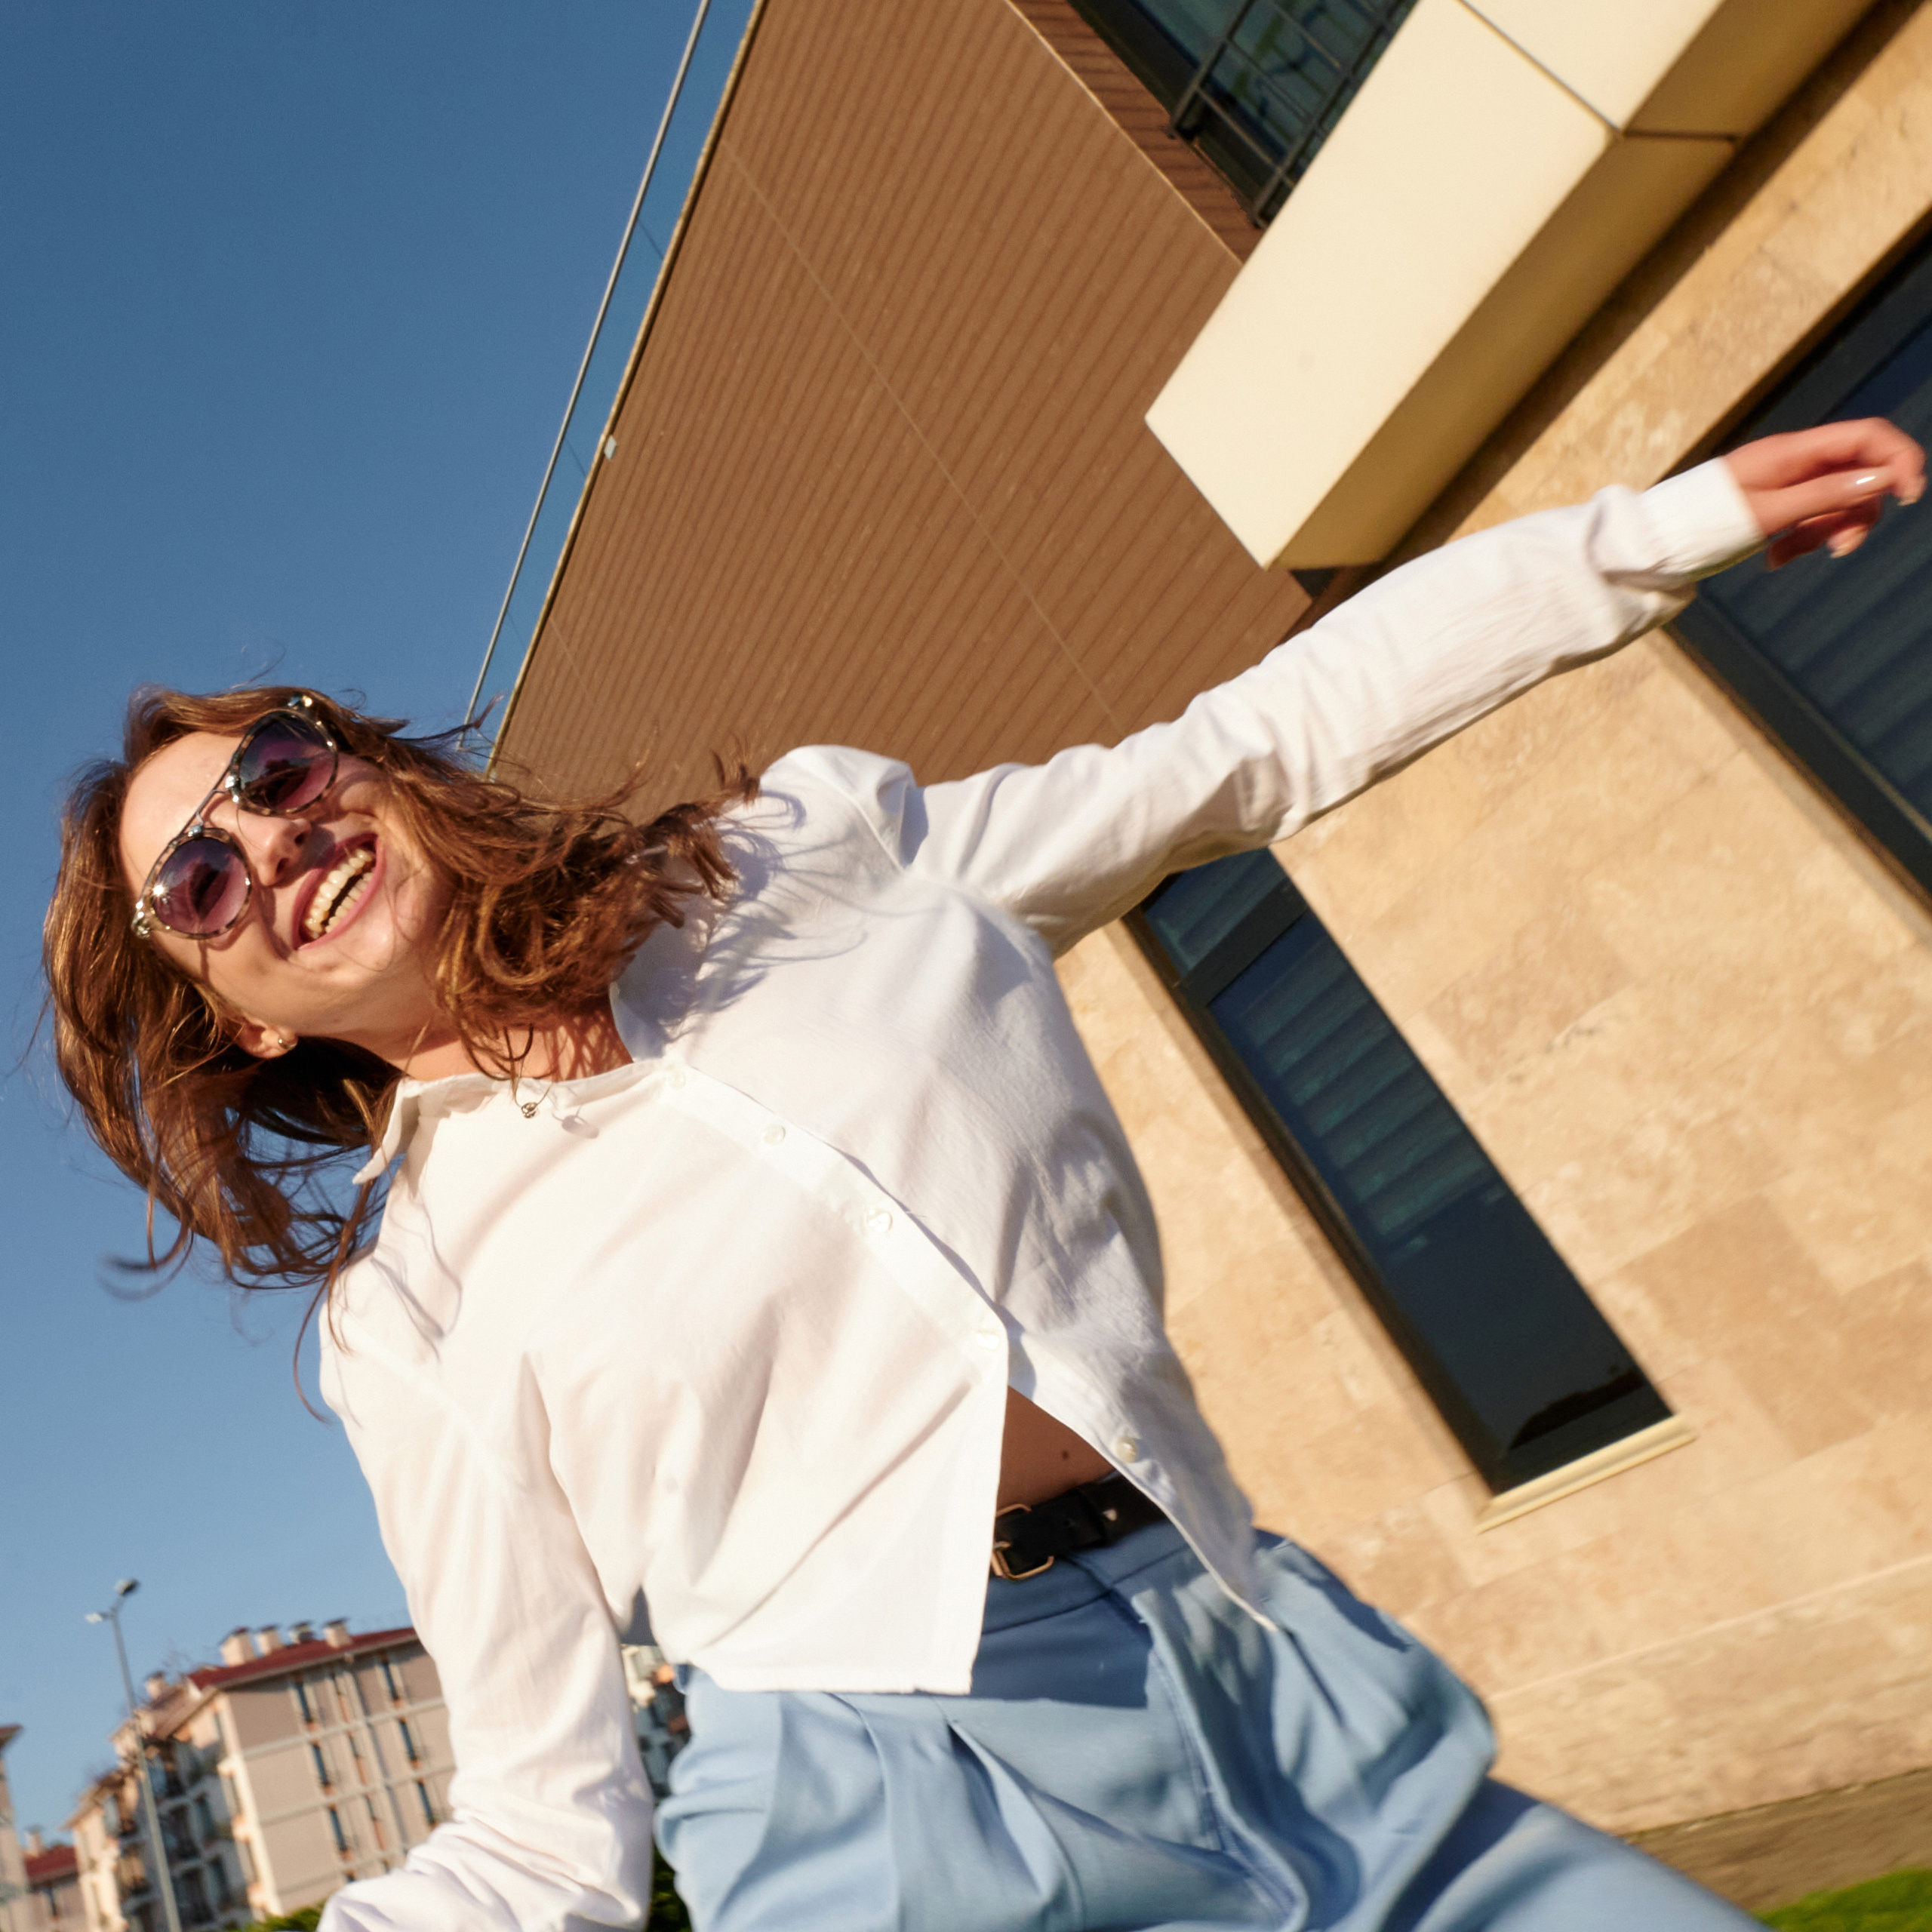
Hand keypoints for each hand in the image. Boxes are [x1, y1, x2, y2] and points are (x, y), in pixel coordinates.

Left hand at [1724, 418, 1924, 568]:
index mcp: (1794, 450)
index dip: (1898, 459)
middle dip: (1856, 514)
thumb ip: (1825, 494)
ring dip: (1825, 533)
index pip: (1867, 437)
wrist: (1659, 543)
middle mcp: (1796, 460)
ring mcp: (1788, 482)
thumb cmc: (1704, 524)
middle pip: (1859, 476)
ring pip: (1836, 503)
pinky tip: (1774, 559)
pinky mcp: (1779, 504)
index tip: (1910, 496)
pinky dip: (1802, 540)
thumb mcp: (1769, 513)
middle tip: (1838, 550)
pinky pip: (1810, 518)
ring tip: (1785, 556)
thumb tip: (1882, 478)